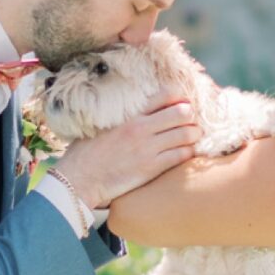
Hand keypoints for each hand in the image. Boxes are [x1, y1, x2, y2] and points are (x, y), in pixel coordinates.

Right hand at [57, 93, 199, 210]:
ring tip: (192, 138)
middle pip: (183, 112)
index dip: (180, 97)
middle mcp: (142, 128)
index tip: (182, 104)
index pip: (165, 95)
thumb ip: (123, 116)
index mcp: (130, 114)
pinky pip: (181, 155)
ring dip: (194, 135)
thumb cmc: (86, 153)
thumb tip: (138, 111)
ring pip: (187, 134)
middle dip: (191, 116)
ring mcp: (148, 148)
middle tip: (190, 122)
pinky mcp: (151, 167)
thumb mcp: (102, 124)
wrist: (79, 179)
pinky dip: (188, 152)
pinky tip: (185, 153)